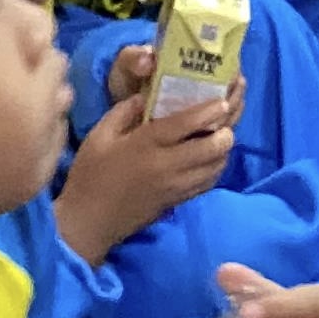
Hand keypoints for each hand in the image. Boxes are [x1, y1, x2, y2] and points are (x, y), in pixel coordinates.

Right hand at [58, 51, 239, 260]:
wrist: (89, 221)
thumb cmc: (91, 174)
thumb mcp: (99, 135)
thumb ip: (124, 111)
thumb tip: (147, 96)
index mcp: (146, 145)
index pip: (186, 125)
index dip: (209, 111)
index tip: (223, 99)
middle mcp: (167, 166)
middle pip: (211, 148)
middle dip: (227, 130)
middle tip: (229, 114)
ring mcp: (175, 187)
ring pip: (215, 167)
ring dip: (224, 149)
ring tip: (225, 132)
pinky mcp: (177, 201)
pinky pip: (207, 183)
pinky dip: (216, 167)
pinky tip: (214, 156)